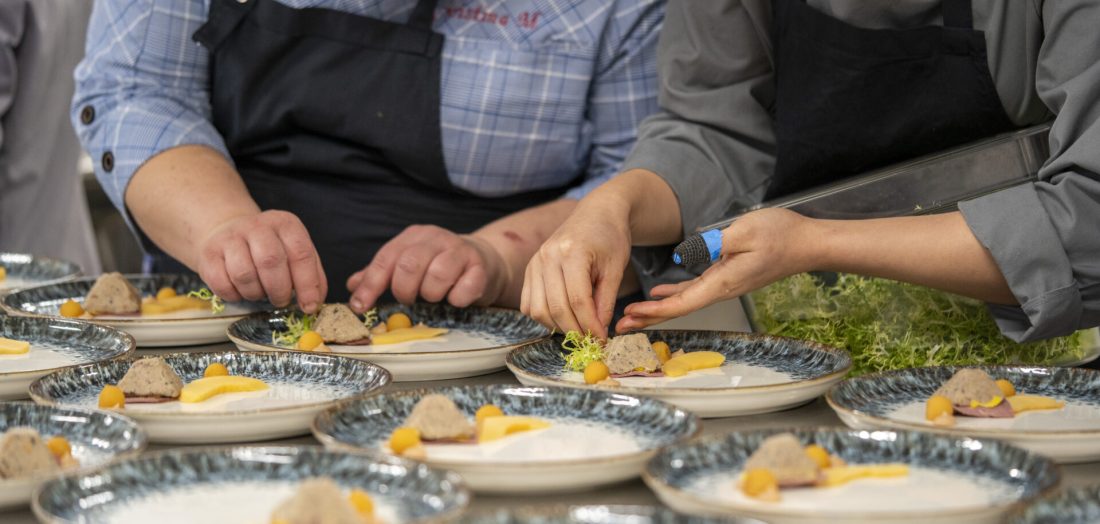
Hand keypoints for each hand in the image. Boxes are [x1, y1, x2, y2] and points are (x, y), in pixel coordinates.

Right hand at [196, 210, 326, 312]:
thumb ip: (311, 275)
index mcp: (285, 224)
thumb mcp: (293, 252)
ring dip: (255, 293)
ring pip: (244, 274)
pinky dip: (234, 295)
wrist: (226, 232)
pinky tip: (240, 290)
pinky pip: (222, 284)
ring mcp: (230, 238)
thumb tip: (314, 303)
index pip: (301, 253)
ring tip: (259, 292)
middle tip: (280, 300)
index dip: (307, 284)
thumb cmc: (268, 249)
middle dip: (279, 290)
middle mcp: (258, 226)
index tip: (308, 306)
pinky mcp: (209, 254)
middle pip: (270, 261)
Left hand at [346, 225, 506, 311]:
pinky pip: (464, 289)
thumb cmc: (441, 266)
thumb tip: (352, 286)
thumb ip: (381, 274)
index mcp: (413, 237)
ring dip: (431, 295)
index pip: (386, 259)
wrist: (484, 262)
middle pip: (409, 265)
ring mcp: (459, 250)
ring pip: (437, 276)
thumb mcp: (409, 266)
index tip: (360, 306)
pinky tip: (456, 299)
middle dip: (404, 290)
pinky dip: (457, 299)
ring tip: (434, 297)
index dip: (371, 285)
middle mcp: (435, 238)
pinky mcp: (480, 267)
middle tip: (409, 300)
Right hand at [520, 200, 631, 338]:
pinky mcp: (529, 268)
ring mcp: (535, 262)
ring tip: (578, 329)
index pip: (577, 300)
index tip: (601, 339)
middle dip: (575, 330)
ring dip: (558, 326)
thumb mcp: (616, 269)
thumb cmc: (610, 238)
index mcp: (572, 253)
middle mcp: (547, 257)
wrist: (596, 214)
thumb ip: (605, 301)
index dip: (589, 325)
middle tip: (591, 340)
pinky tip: (563, 317)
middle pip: (556, 308)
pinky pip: (528, 304)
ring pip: (538, 310)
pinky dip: (543, 317)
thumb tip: (597, 331)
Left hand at [618, 208, 815, 331]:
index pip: (683, 303)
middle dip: (648, 318)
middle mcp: (722, 289)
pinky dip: (674, 295)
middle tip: (620, 326)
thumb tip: (686, 254)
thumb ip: (715, 243)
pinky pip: (695, 291)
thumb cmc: (781, 235)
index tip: (631, 315)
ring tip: (632, 315)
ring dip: (657, 309)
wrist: (808, 243)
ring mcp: (725, 285)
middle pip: (679, 309)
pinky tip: (660, 294)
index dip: (655, 311)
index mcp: (723, 282)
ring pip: (685, 302)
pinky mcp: (728, 277)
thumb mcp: (745, 231)